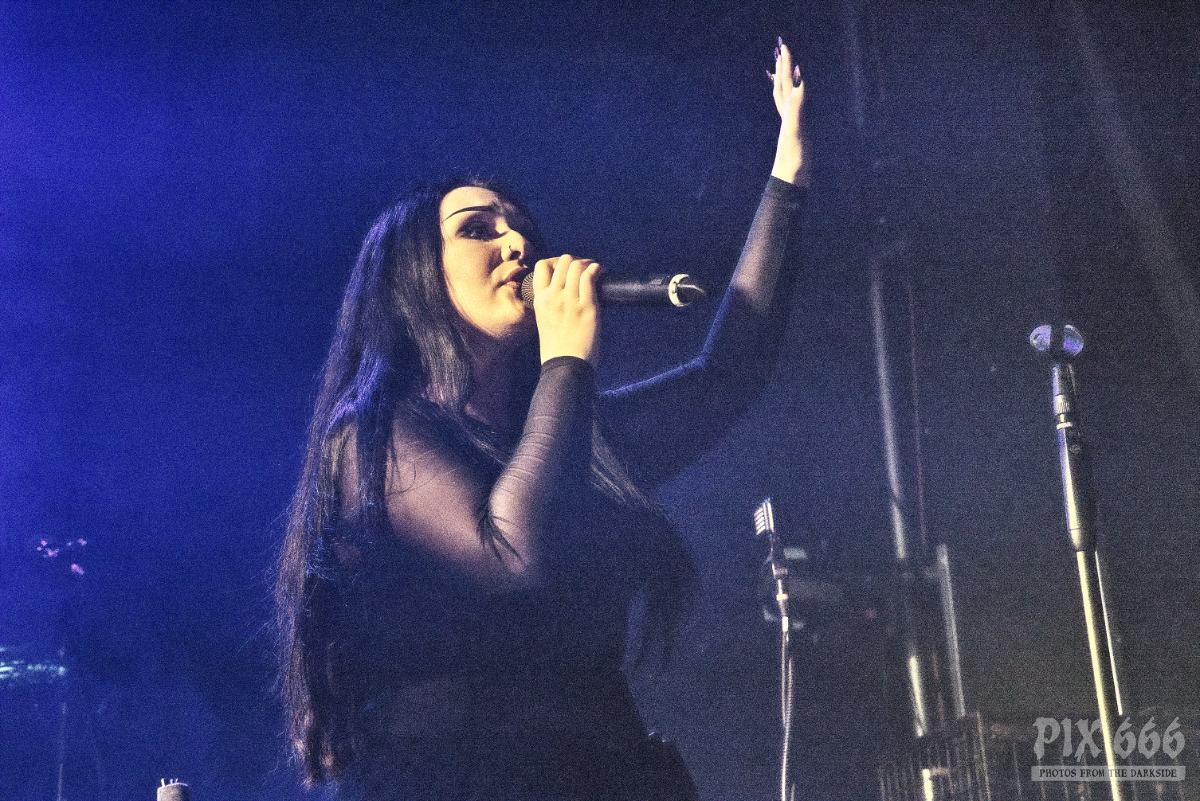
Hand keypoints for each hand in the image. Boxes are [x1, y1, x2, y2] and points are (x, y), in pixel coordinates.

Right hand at [530, 254, 601, 365]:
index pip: (542, 266)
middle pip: (562, 261)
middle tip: (584, 269)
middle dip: (575, 261)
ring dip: (588, 263)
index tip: (566, 269)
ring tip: (596, 269)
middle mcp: (552, 296)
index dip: (556, 262)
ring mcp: (569, 300)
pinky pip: (590, 277)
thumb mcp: (544, 320)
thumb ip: (551, 303)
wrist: (565, 365)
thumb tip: (566, 289)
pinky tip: (601, 272)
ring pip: (576, 266)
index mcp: (539, 299)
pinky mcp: (587, 306)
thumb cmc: (556, 347)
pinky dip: (597, 269)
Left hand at [768, 38, 807, 185]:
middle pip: (782, 86)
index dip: (786, 64)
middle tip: (780, 48)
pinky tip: (792, 101)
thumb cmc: (793, 158)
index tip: (783, 45)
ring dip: (783, 81)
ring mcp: (791, 126)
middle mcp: (788, 116)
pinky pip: (792, 112)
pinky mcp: (796, 136)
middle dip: (782, 66)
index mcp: (788, 112)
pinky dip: (792, 101)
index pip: (785, 83)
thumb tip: (797, 77)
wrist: (791, 182)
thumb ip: (796, 103)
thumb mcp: (795, 127)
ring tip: (780, 68)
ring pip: (784, 98)